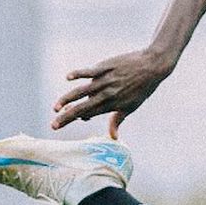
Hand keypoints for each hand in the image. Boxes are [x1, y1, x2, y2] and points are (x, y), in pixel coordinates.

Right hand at [51, 48, 173, 136]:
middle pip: (83, 107)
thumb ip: (117, 120)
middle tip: (53, 125)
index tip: (63, 120)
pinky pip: (89, 71)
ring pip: (82, 91)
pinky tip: (68, 78)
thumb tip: (113, 138)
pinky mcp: (105, 67)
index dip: (76, 118)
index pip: (89, 114)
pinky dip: (78, 73)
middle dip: (67, 117)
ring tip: (56, 108)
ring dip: (67, 99)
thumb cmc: (142, 88)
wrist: (152, 67)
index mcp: (112, 105)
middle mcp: (106, 94)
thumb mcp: (131, 106)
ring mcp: (105, 80)